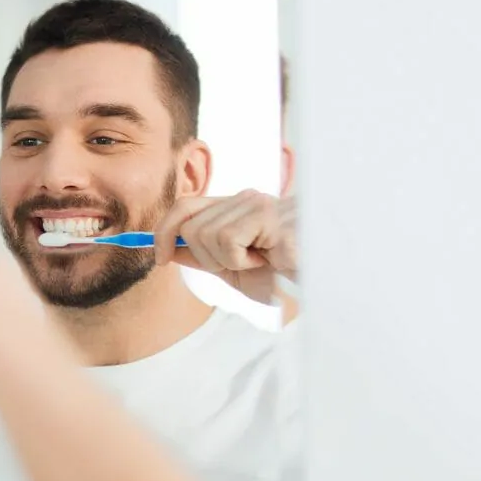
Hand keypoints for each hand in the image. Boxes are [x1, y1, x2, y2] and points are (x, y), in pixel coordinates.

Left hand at [153, 190, 296, 304]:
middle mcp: (244, 199)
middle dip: (206, 257)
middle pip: (190, 226)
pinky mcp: (269, 216)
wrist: (321, 280)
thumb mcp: (234, 269)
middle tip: (239, 264)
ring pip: (205, 234)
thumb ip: (202, 256)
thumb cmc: (284, 274)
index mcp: (235, 208)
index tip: (159, 258)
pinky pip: (228, 240)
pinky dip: (241, 260)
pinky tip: (267, 260)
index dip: (163, 231)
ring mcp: (257, 204)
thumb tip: (168, 249)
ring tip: (259, 261)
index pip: (185, 207)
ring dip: (227, 260)